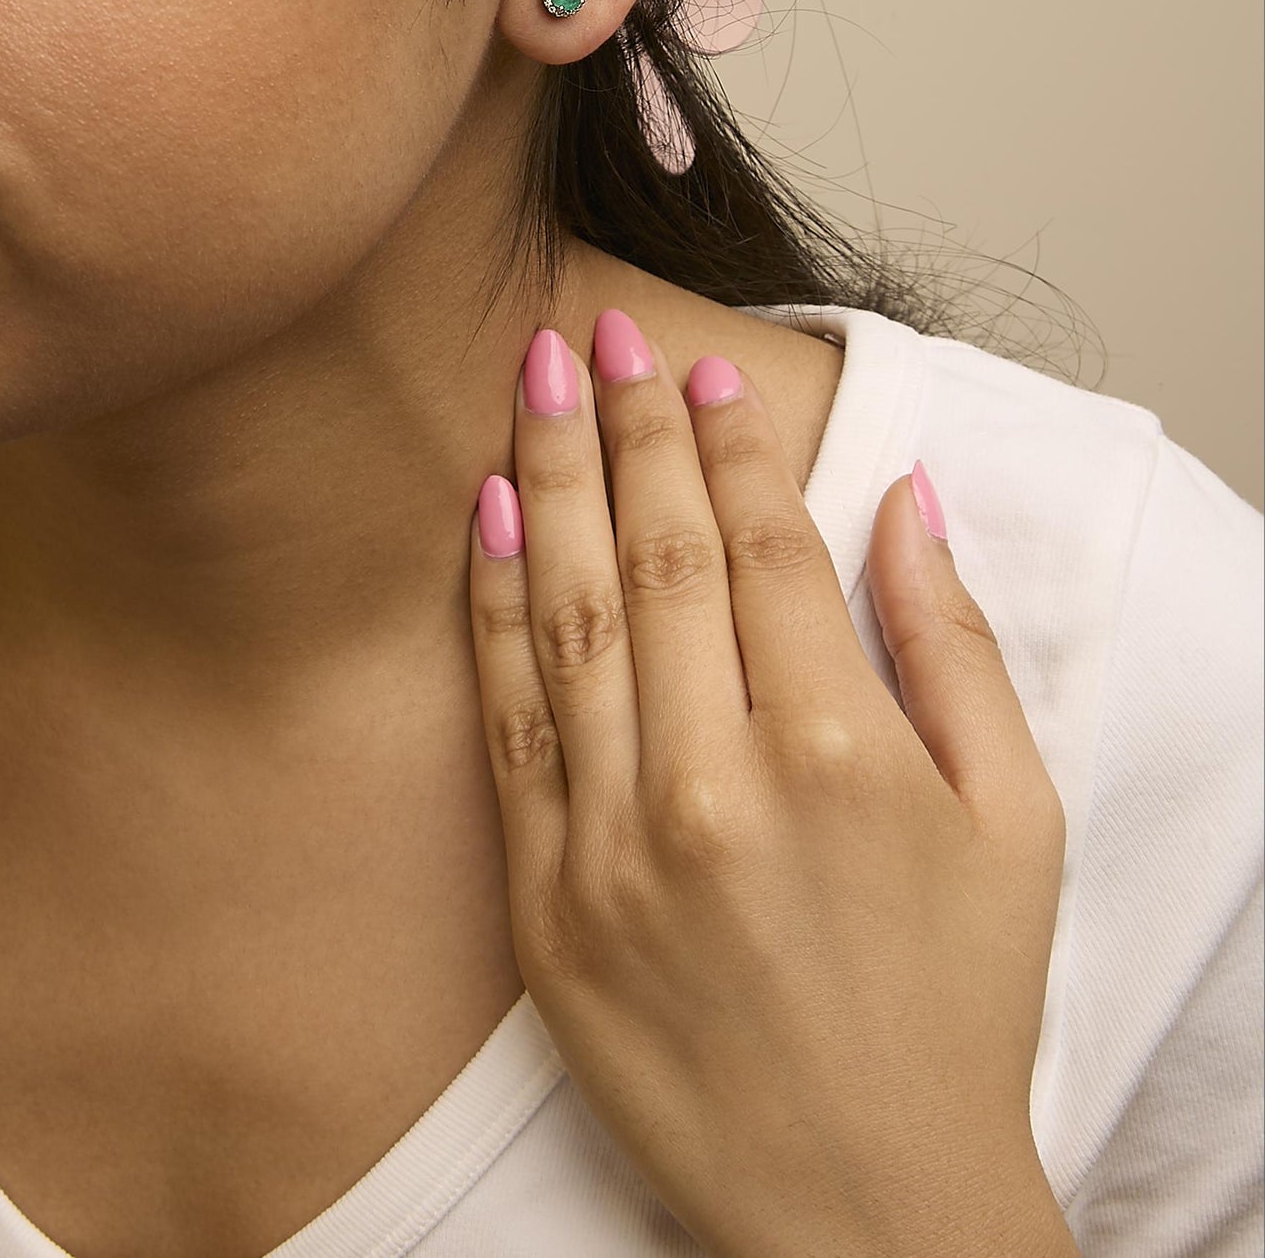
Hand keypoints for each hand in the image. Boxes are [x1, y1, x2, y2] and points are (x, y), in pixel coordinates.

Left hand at [466, 311, 1069, 1257]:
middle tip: (600, 330)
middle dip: (626, 424)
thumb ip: (953, 646)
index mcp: (840, 753)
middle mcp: (714, 783)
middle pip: (660, 553)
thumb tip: (904, 504)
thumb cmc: (952, 1008)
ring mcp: (612, 843)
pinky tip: (489, 517)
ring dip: (551, 481)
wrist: (857, 1201)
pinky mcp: (544, 900)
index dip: (732, 442)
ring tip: (533, 380)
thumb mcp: (1012, 823)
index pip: (765, 545)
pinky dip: (494, 608)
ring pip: (572, 614)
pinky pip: (510, 720)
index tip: (706, 370)